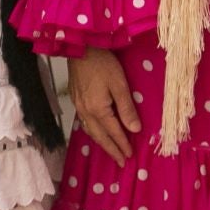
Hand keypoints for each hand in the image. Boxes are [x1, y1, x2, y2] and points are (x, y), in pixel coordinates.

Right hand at [69, 48, 140, 165]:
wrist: (80, 48)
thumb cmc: (102, 64)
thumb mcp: (120, 84)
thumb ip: (127, 108)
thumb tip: (134, 130)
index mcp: (98, 109)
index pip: (113, 132)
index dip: (122, 144)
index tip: (130, 156)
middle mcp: (86, 111)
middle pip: (99, 136)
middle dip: (111, 149)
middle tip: (120, 162)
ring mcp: (78, 106)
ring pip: (90, 130)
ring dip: (101, 142)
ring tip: (109, 150)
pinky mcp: (75, 99)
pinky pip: (84, 122)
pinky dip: (92, 132)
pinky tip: (95, 131)